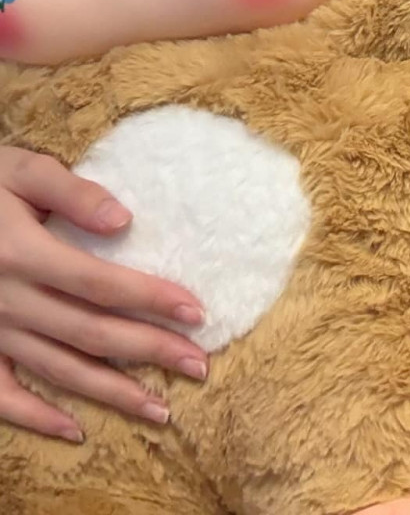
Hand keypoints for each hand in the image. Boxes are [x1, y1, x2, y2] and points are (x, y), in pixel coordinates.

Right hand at [0, 147, 208, 438]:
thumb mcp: (19, 170)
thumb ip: (71, 191)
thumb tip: (124, 219)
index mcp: (24, 254)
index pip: (100, 283)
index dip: (150, 299)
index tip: (196, 312)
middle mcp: (8, 300)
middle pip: (89, 333)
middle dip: (148, 352)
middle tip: (198, 365)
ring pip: (58, 370)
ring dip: (111, 393)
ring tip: (160, 408)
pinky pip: (3, 395)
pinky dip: (36, 419)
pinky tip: (75, 431)